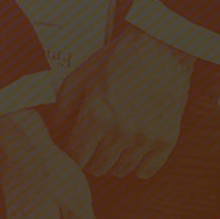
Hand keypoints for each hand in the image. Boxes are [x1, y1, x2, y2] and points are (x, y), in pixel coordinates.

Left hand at [55, 26, 194, 177]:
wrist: (161, 47)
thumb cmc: (117, 59)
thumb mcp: (82, 77)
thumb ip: (63, 108)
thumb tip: (53, 134)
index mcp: (96, 115)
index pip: (77, 157)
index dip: (75, 153)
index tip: (79, 145)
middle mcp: (120, 130)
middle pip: (98, 168)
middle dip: (93, 158)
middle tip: (97, 143)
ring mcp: (145, 137)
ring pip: (121, 171)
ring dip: (116, 160)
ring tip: (117, 142)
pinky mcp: (166, 138)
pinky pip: (147, 170)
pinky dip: (139, 164)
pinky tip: (136, 148)